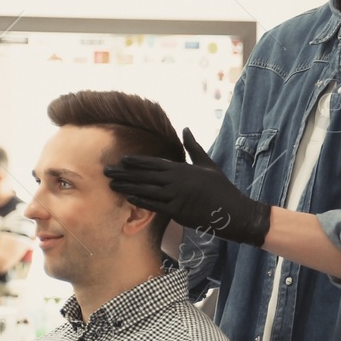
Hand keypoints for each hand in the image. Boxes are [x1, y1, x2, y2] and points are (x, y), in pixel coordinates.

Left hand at [103, 128, 271, 246]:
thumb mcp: (207, 164)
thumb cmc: (220, 187)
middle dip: (125, 174)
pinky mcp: (178, 211)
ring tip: (111, 185)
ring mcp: (176, 197)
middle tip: (107, 172)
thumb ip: (193, 147)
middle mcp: (177, 181)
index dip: (137, 162)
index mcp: (183, 169)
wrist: (233, 211)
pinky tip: (128, 198)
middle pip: (145, 176)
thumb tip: (185, 129)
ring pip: (146, 190)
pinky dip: (141, 202)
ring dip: (127, 188)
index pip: (155, 163)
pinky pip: (155, 206)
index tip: (122, 160)